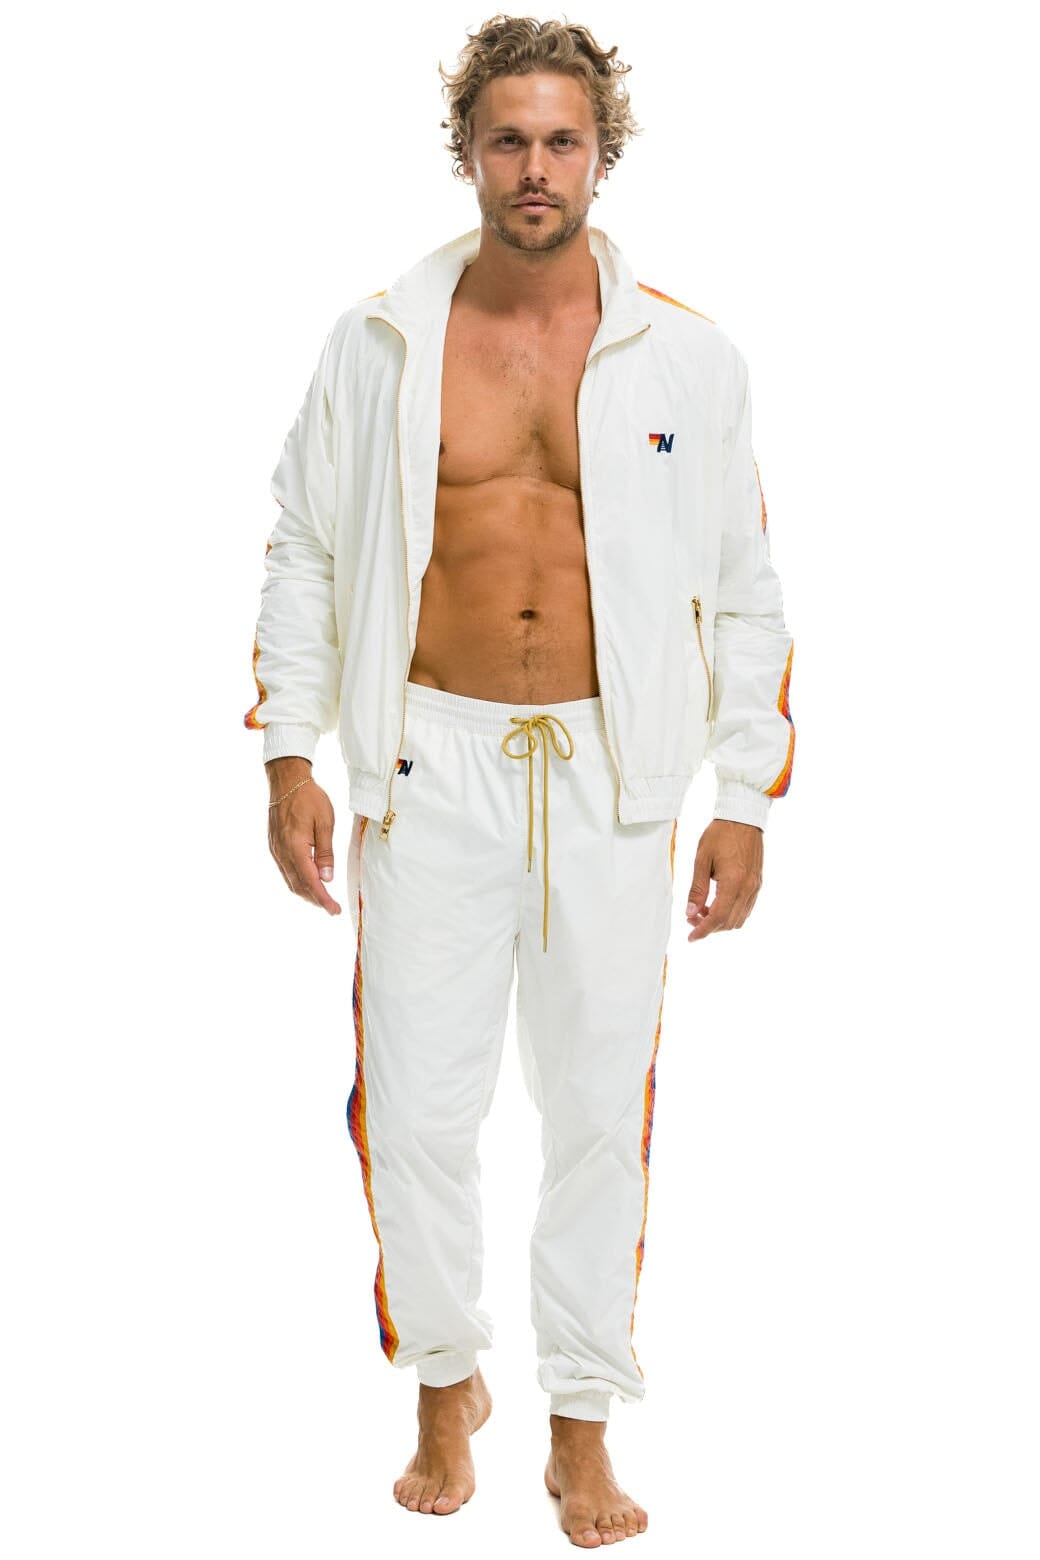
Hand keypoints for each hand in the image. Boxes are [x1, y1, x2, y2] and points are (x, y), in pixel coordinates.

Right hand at [266, 759, 341, 915]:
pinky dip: (298, 880)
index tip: (333, 910)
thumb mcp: (325, 823)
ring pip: (290, 880)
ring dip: (306, 892)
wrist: (287, 781)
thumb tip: (327, 878)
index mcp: (295, 847)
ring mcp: (276, 850)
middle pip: (298, 886)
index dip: (322, 899)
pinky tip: (308, 881)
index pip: (310, 882)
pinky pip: (285, 870)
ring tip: (322, 898)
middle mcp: (282, 852)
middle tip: (331, 907)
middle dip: (315, 899)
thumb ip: (325, 852)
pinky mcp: (275, 846)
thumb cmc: (309, 798)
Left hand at [685, 819, 762, 941]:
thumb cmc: (721, 834)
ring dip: (720, 921)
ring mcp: (755, 887)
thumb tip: (691, 912)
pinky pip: (746, 908)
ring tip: (703, 910)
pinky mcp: (758, 883)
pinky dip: (731, 913)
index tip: (691, 937)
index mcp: (733, 882)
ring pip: (739, 918)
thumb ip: (697, 889)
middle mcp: (748, 888)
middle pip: (729, 922)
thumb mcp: (702, 860)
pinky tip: (717, 904)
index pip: (717, 917)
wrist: (743, 818)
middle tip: (692, 918)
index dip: (703, 930)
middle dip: (709, 927)